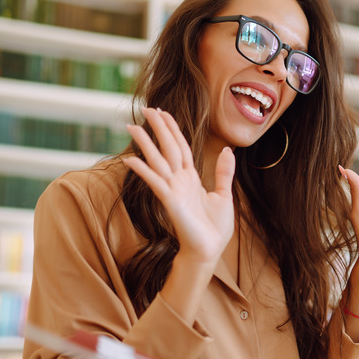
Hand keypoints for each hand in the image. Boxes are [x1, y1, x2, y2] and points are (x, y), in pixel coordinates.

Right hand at [123, 108, 235, 265]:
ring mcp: (173, 190)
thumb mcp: (224, 195)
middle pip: (167, 147)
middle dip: (158, 128)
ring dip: (145, 144)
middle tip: (146, 109)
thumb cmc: (215, 228)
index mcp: (190, 177)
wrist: (210, 250)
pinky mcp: (170, 201)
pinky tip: (131, 160)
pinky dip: (143, 171)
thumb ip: (223, 172)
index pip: (180, 146)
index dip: (172, 129)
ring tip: (132, 127)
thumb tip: (228, 149)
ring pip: (158, 161)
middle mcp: (179, 180)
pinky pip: (155, 182)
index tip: (163, 112)